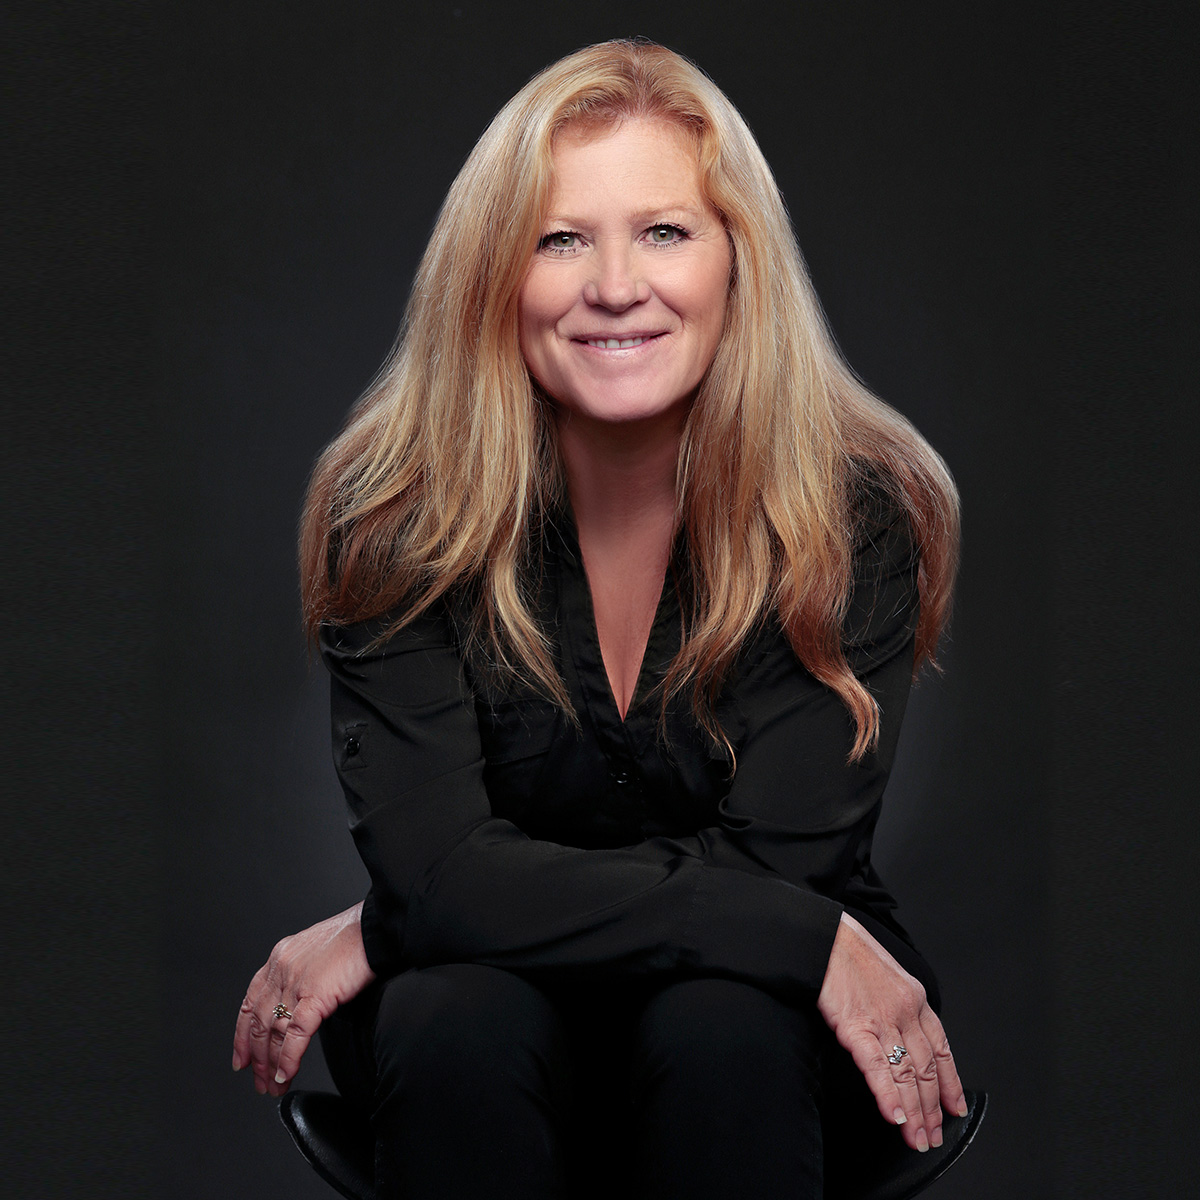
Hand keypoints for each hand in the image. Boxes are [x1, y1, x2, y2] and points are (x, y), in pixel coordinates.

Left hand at [232, 901, 375, 1096]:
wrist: (375, 928)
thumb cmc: (355, 938)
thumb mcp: (316, 952)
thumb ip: (302, 975)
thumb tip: (301, 1002)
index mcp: (281, 957)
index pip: (251, 1002)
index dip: (243, 1034)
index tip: (242, 1057)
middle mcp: (282, 969)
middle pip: (260, 1023)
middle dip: (257, 1058)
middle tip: (260, 1081)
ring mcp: (296, 981)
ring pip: (274, 1032)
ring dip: (271, 1064)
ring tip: (274, 1085)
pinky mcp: (315, 994)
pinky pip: (295, 1034)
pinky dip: (288, 1058)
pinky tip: (286, 1074)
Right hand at [817, 912, 966, 1152]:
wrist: (822, 935)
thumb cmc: (845, 949)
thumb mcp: (884, 973)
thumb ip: (895, 1002)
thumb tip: (898, 1031)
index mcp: (915, 997)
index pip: (941, 1048)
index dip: (950, 1082)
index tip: (954, 1107)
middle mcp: (906, 1010)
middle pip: (926, 1068)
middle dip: (932, 1108)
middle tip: (933, 1136)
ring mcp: (883, 1018)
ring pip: (907, 1074)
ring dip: (914, 1112)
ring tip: (917, 1138)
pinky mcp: (856, 1025)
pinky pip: (878, 1068)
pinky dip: (888, 1096)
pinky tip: (895, 1117)